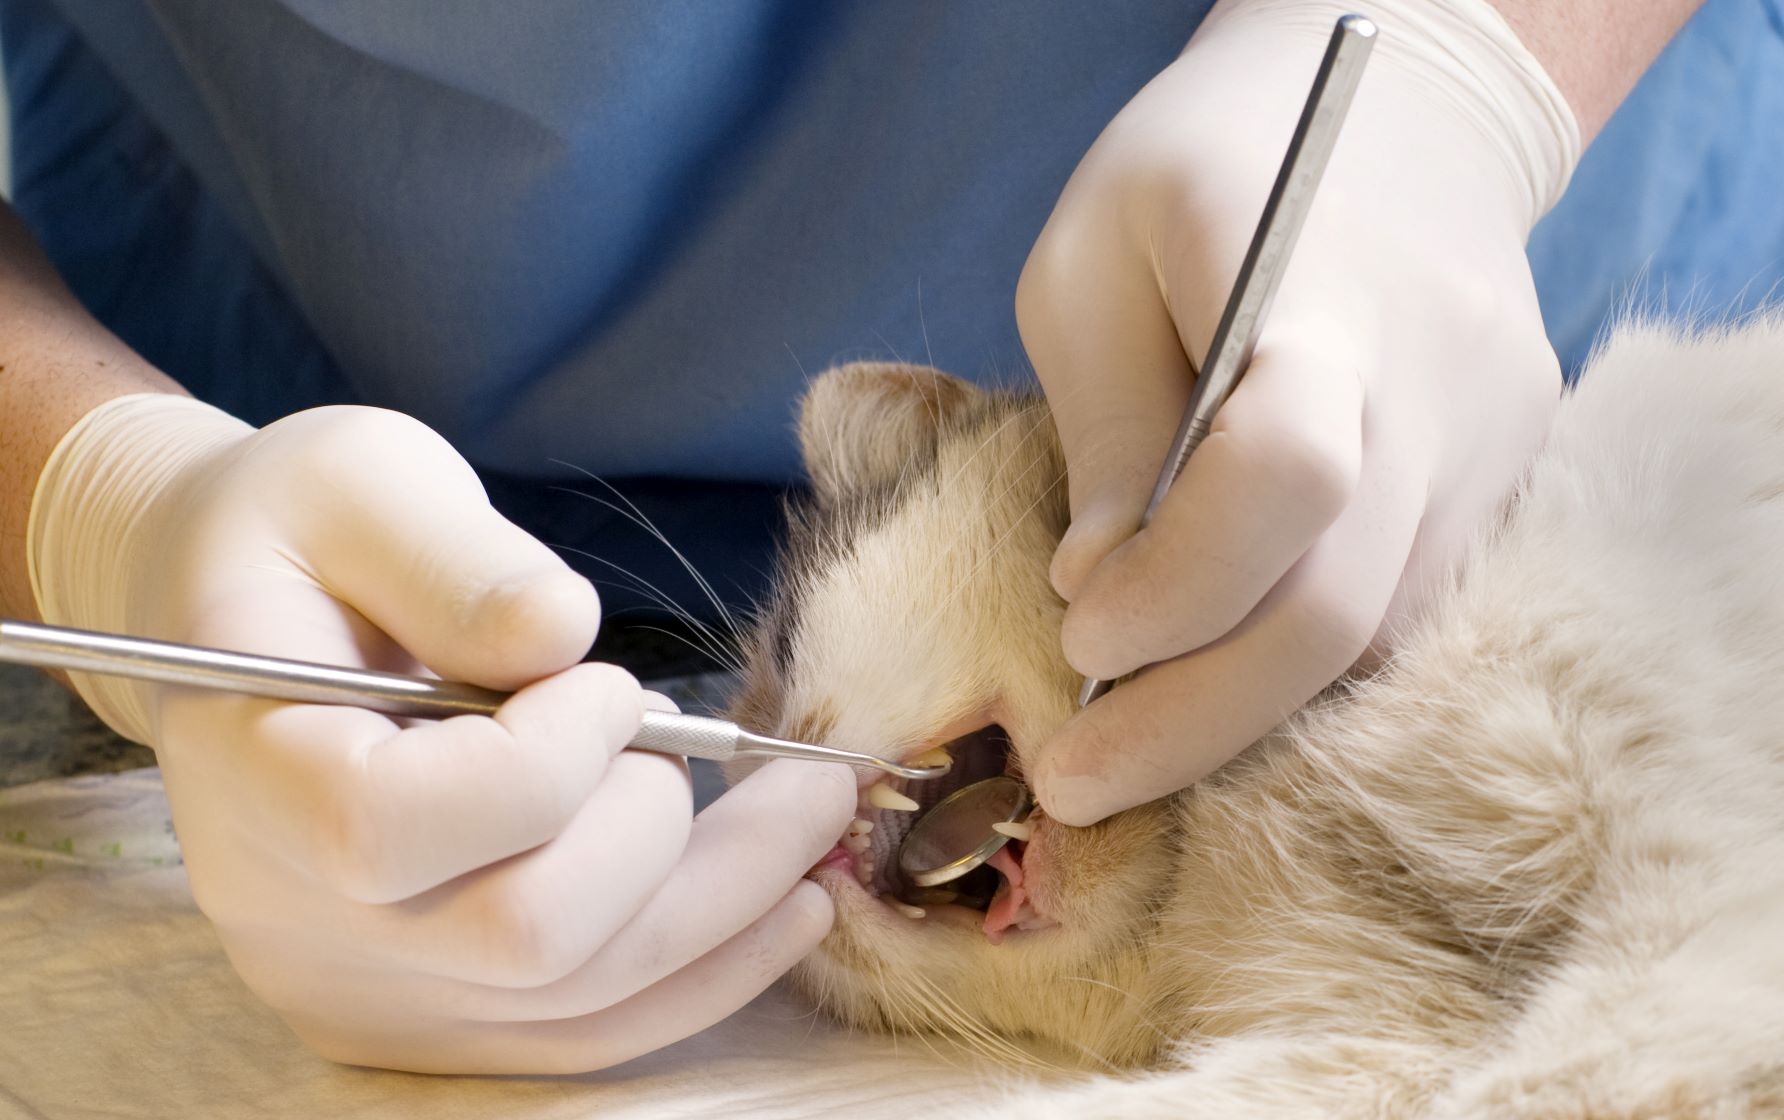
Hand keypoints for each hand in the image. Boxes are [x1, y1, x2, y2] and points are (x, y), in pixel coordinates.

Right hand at [30, 398, 854, 1071]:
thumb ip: (451, 558)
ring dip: (729, 911)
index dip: (541, 758)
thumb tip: (563, 637)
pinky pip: (581, 1031)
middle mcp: (295, 917)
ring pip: (578, 1000)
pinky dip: (701, 973)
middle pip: (522, 939)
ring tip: (816, 819)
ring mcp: (365, 984)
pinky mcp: (430, 1008)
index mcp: (254, 775)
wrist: (245, 622)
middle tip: (735, 747)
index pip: (394, 826)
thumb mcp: (363, 485)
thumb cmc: (301, 535)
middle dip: (674, 839)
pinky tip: (786, 909)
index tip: (607, 681)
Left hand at [1017, 0, 1577, 824]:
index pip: (1286, 474)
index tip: (1078, 632)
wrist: (1403, 115)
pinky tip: (1219, 675)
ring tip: (1127, 739)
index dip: (1178, 586)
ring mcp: (1495, 433)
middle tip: (1074, 784)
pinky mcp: (1509, 470)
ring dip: (1243, 707)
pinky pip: (1406, 608)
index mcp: (1318, 293)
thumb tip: (1095, 586)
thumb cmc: (1201, 170)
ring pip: (1380, 632)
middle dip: (1194, 719)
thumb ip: (1105, 426)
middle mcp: (1438, 378)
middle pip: (1339, 604)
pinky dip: (1305, 661)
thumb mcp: (1090, 263)